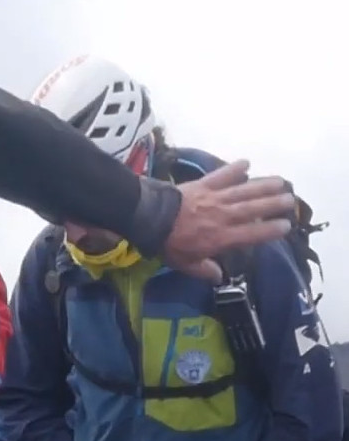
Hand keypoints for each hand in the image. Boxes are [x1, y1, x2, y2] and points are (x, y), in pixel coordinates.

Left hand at [164, 159, 294, 281]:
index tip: (286, 226)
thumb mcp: (185, 264)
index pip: (252, 234)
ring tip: (281, 182)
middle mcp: (223, 216)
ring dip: (263, 186)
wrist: (150, 218)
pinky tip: (246, 162)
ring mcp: (214, 198)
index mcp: (222, 237)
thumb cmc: (168, 244)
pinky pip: (221, 175)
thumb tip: (219, 277)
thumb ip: (204, 270)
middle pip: (254, 209)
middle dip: (274, 204)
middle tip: (291, 200)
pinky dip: (233, 169)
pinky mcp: (202, 185)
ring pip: (244, 191)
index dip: (270, 230)